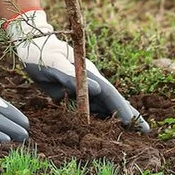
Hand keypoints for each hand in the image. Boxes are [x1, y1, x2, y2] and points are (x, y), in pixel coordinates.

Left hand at [7, 9, 147, 130]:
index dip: (123, 108)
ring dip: (117, 115)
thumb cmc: (40, 53)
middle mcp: (89, 79)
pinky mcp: (74, 87)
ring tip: (132, 130)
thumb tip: (98, 89)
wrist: (30, 43)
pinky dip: (100, 113)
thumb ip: (72, 76)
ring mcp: (83, 83)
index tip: (135, 123)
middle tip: (145, 131)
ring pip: (103, 102)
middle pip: (112, 99)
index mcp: (87, 73)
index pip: (110, 94)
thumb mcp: (53, 64)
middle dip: (128, 114)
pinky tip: (107, 122)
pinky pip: (90, 102)